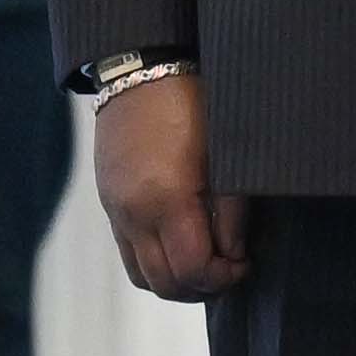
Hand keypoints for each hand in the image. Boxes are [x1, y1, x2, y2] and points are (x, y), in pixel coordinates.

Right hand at [93, 69, 246, 298]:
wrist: (141, 69)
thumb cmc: (190, 103)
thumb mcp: (224, 155)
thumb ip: (230, 211)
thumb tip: (234, 253)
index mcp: (166, 200)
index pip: (193, 270)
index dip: (224, 277)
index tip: (245, 263)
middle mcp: (134, 213)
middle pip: (166, 284)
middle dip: (203, 287)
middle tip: (230, 269)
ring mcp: (117, 211)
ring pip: (143, 277)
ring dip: (177, 281)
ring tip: (207, 262)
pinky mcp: (110, 203)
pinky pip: (129, 255)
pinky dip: (156, 263)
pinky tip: (182, 243)